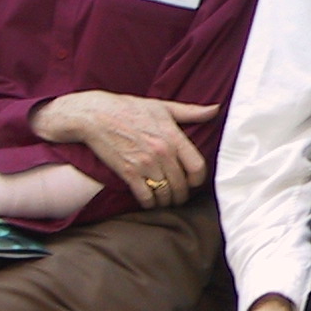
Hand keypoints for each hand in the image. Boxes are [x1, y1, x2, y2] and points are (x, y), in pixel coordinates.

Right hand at [31, 91, 217, 209]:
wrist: (95, 115)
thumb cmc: (129, 108)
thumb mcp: (162, 107)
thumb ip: (191, 112)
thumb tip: (215, 109)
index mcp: (173, 136)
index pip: (197, 167)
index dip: (198, 180)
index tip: (192, 182)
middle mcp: (161, 152)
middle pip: (181, 185)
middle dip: (181, 194)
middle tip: (178, 196)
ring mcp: (144, 164)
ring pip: (165, 194)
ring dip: (166, 201)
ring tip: (165, 199)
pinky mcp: (128, 173)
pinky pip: (146, 197)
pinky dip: (149, 203)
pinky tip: (149, 201)